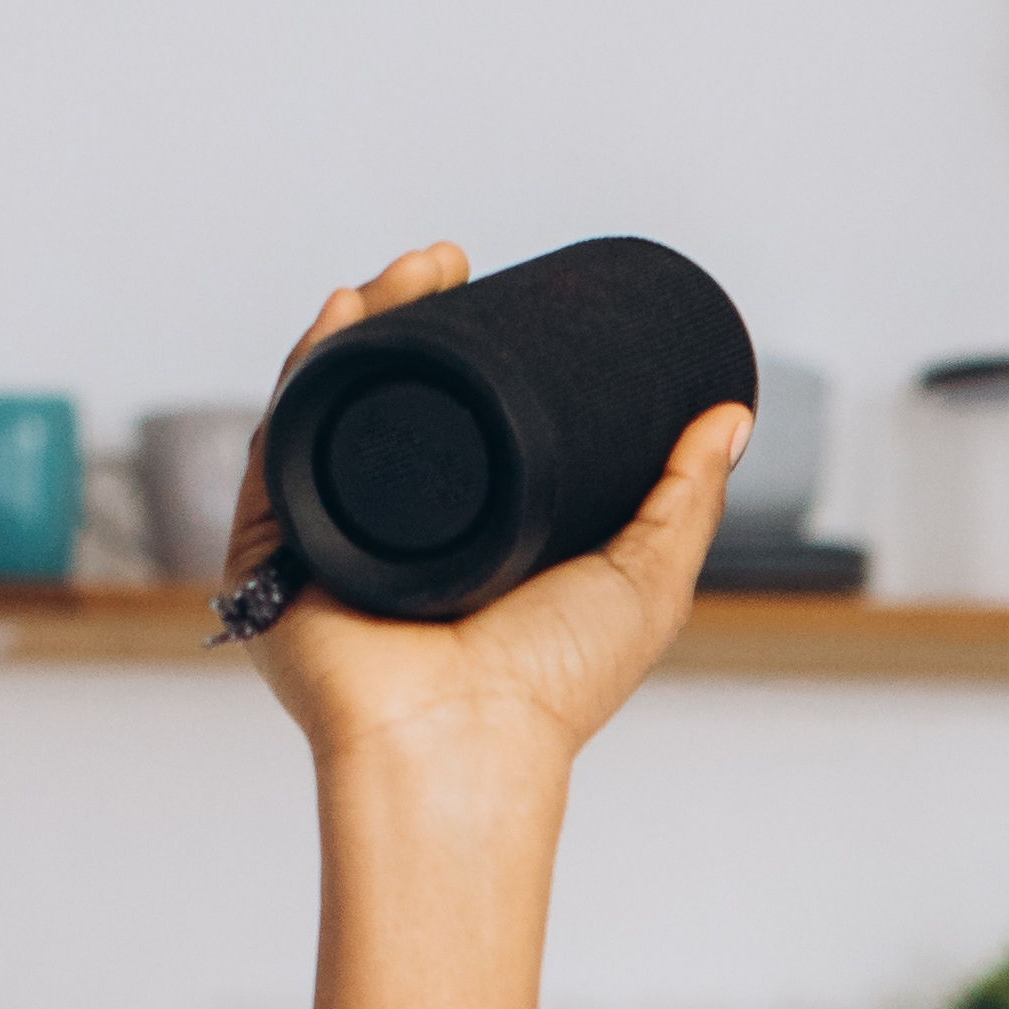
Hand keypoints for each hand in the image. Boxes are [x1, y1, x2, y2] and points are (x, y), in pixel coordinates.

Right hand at [231, 243, 753, 787]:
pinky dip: (305, 374)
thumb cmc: (551, 690)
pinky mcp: (277, 548)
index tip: (489, 282)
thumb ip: (686, 500)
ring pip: (334, 404)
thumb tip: (731, 416)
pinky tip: (336, 318)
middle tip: (447, 262)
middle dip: (406, 312)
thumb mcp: (644, 579)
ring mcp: (330, 532)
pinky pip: (281, 443)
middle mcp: (391, 527)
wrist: (466, 746)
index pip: (451, 415)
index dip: (461, 341)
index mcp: (463, 531)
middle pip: (385, 395)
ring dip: (360, 322)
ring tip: (406, 272)